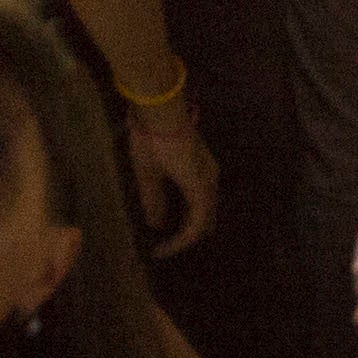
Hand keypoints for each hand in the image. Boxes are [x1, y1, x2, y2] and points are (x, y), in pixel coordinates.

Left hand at [123, 89, 215, 252]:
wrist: (161, 105)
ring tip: (169, 229)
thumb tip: (156, 225)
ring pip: (207, 204)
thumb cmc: (153, 141)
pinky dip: (192, 206)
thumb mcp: (147, 174)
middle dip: (188, 235)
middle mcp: (210, 179)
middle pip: (208, 218)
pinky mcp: (202, 159)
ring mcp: (208, 167)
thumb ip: (153, 202)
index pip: (196, 227)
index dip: (179, 244)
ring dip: (192, 220)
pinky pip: (203, 192)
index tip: (158, 252)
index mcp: (199, 187)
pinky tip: (175, 206)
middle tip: (166, 245)